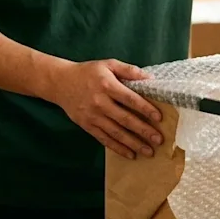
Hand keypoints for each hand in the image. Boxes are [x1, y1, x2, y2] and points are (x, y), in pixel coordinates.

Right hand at [45, 59, 162, 159]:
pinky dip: (118, 148)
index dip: (145, 109)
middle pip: (125, 119)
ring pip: (116, 133)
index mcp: (107, 85)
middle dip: (143, 131)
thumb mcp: (108, 64)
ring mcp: (93, 116)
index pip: (130, 99)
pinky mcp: (87, 125)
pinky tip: (130, 154)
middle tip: (158, 140)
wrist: (61, 82)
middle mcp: (100, 102)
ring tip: (148, 151)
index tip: (159, 117)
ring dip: (133, 143)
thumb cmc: (88, 72)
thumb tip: (149, 79)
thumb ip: (129, 70)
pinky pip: (104, 139)